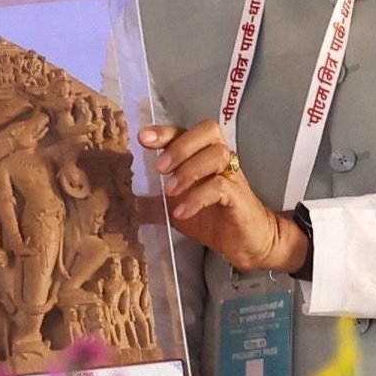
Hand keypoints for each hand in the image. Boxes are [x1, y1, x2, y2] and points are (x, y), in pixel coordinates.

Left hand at [139, 120, 306, 274]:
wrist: (248, 244)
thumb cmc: (213, 221)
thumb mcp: (177, 208)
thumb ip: (156, 201)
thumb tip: (128, 201)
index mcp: (203, 156)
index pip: (186, 131)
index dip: (165, 131)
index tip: (143, 139)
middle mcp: (220, 159)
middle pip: (208, 131)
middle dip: (180, 146)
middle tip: (159, 168)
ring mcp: (233, 176)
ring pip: (216, 154)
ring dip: (188, 170)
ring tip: (170, 191)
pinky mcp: (240, 197)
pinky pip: (220, 187)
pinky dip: (197, 197)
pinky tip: (181, 212)